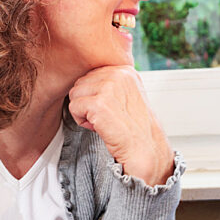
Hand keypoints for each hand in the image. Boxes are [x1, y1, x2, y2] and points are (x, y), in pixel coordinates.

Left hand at [67, 66, 174, 186]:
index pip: (91, 75)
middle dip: (88, 103)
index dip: (95, 96)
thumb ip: (109, 84)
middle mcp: (118, 74)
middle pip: (80, 83)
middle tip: (107, 117)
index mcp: (124, 70)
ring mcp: (108, 88)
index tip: (112, 109)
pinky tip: (99, 127)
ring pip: (74, 94)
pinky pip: (74, 107)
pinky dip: (81, 121)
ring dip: (84, 112)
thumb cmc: (135, 128)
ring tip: (103, 122)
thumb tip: (84, 83)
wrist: (145, 149)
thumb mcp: (127, 95)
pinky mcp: (99, 103)